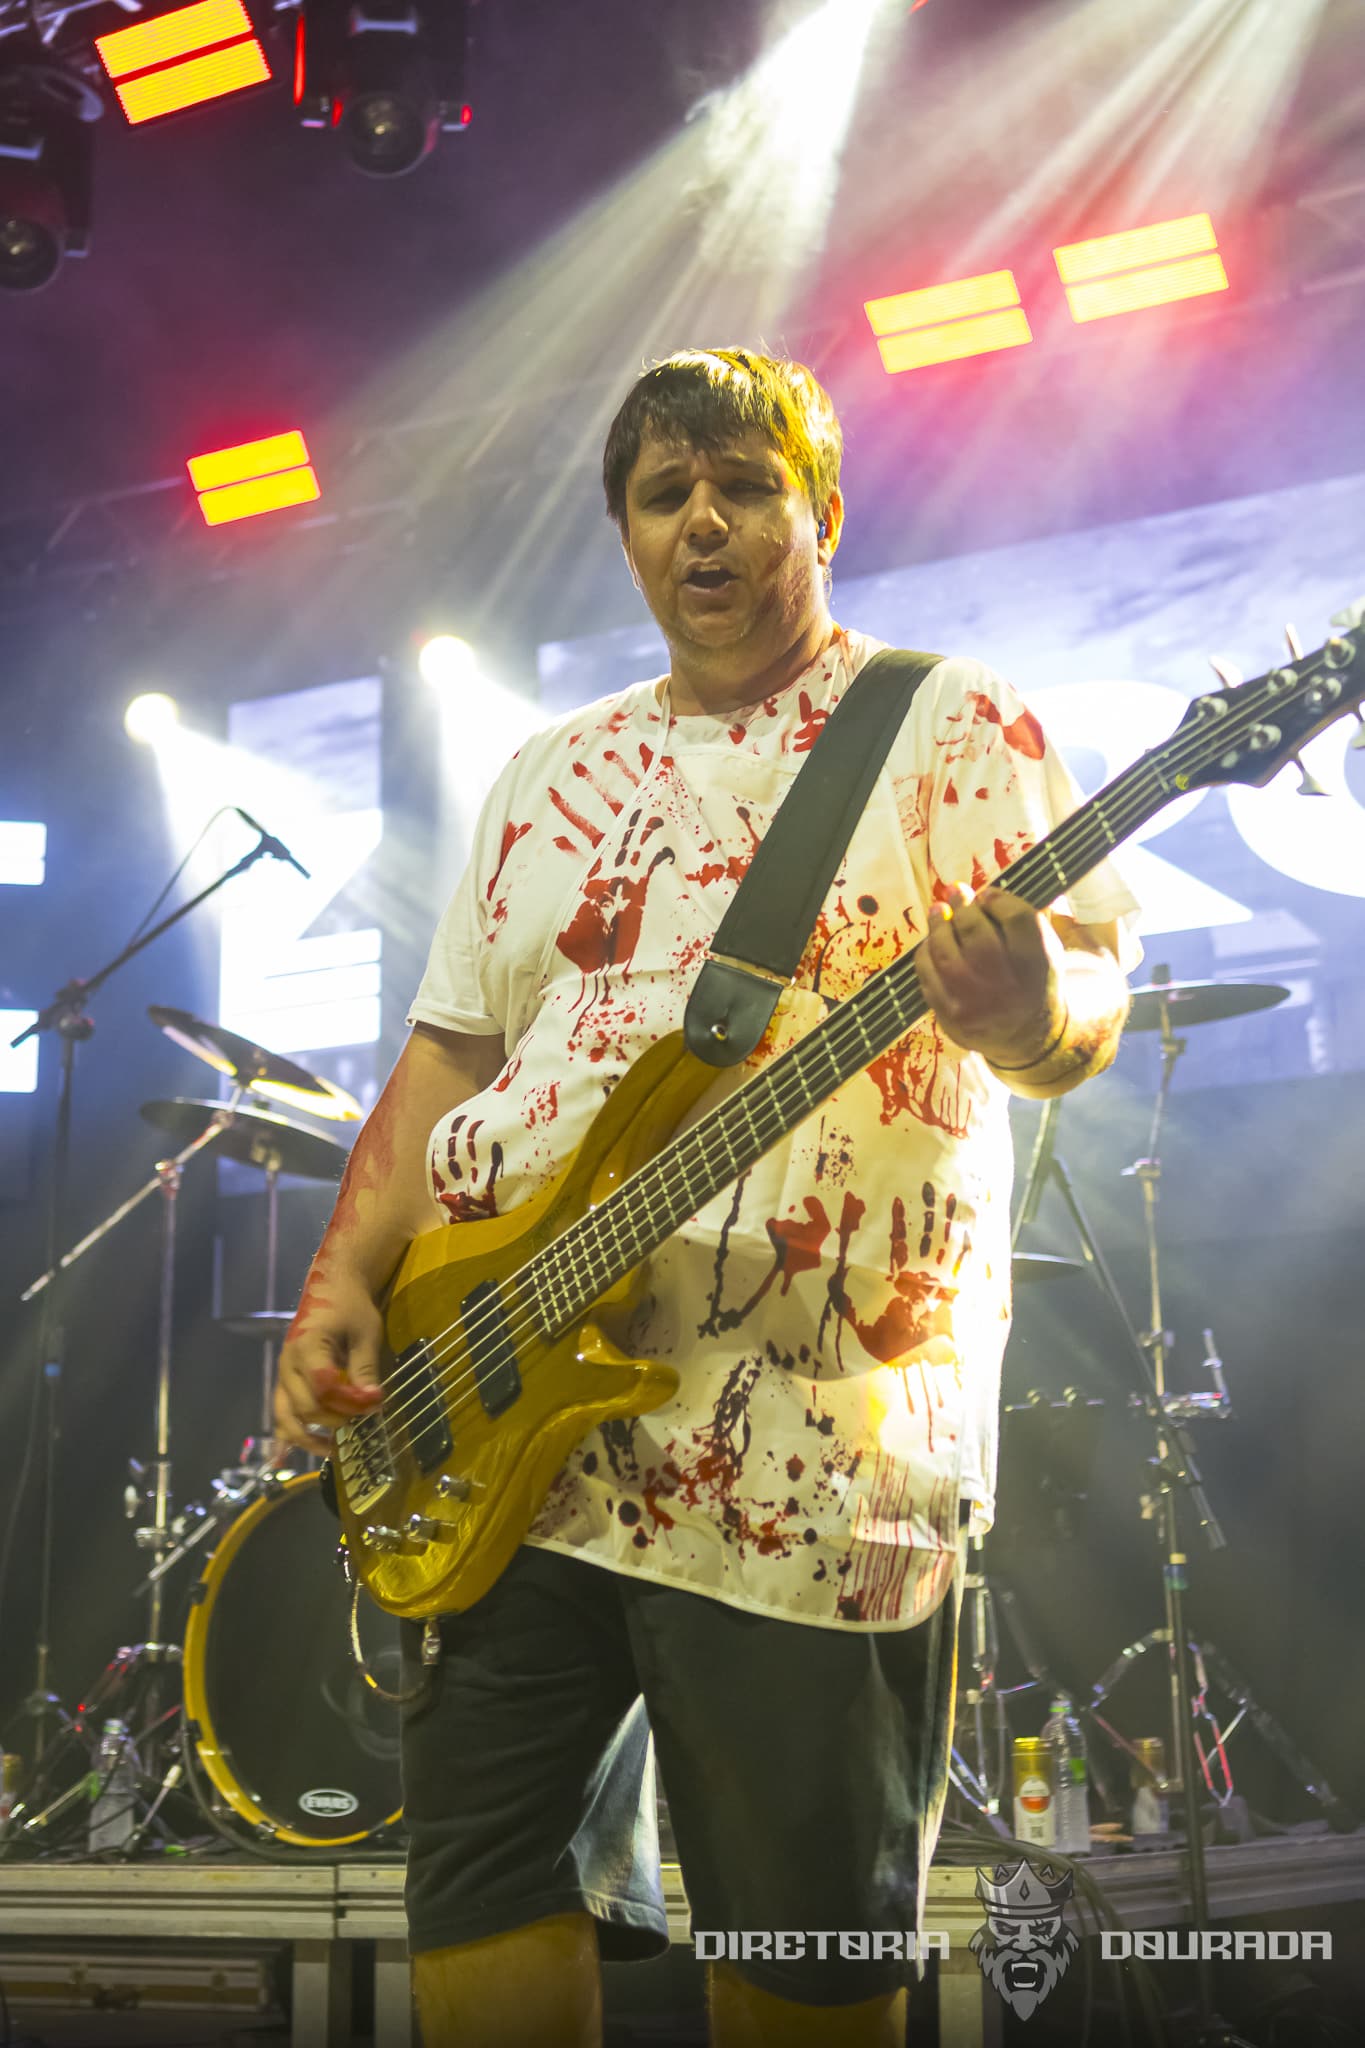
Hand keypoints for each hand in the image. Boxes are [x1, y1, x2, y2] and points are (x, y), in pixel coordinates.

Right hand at [273, 1265, 385, 1455]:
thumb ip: (365, 1367)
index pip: (324, 1386)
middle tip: (366, 1416)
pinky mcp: (285, 1382)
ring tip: (333, 1451)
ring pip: (287, 1417)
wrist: (330, 1288)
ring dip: (309, 1437)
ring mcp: (283, 1374)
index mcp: (308, 1346)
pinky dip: (286, 1437)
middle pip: (307, 1406)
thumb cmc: (350, 1307)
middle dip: (337, 1418)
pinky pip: (281, 1414)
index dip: (349, 1401)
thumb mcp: (366, 1332)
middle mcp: (288, 1364)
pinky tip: (286, 1458)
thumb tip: (372, 1401)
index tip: (375, 1402)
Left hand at [915, 882, 1067, 1068]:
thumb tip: (985, 890)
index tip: (986, 894)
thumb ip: (1024, 918)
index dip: (997, 899)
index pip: (1017, 917)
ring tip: (938, 910)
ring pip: (945, 950)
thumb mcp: (1045, 950)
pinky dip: (926, 951)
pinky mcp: (951, 1015)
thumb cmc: (1031, 981)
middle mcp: (1008, 982)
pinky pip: (928, 973)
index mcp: (1038, 962)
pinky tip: (932, 942)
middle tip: (955, 892)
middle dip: (962, 905)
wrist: (1026, 1036)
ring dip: (938, 924)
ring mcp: (975, 1001)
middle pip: (976, 930)